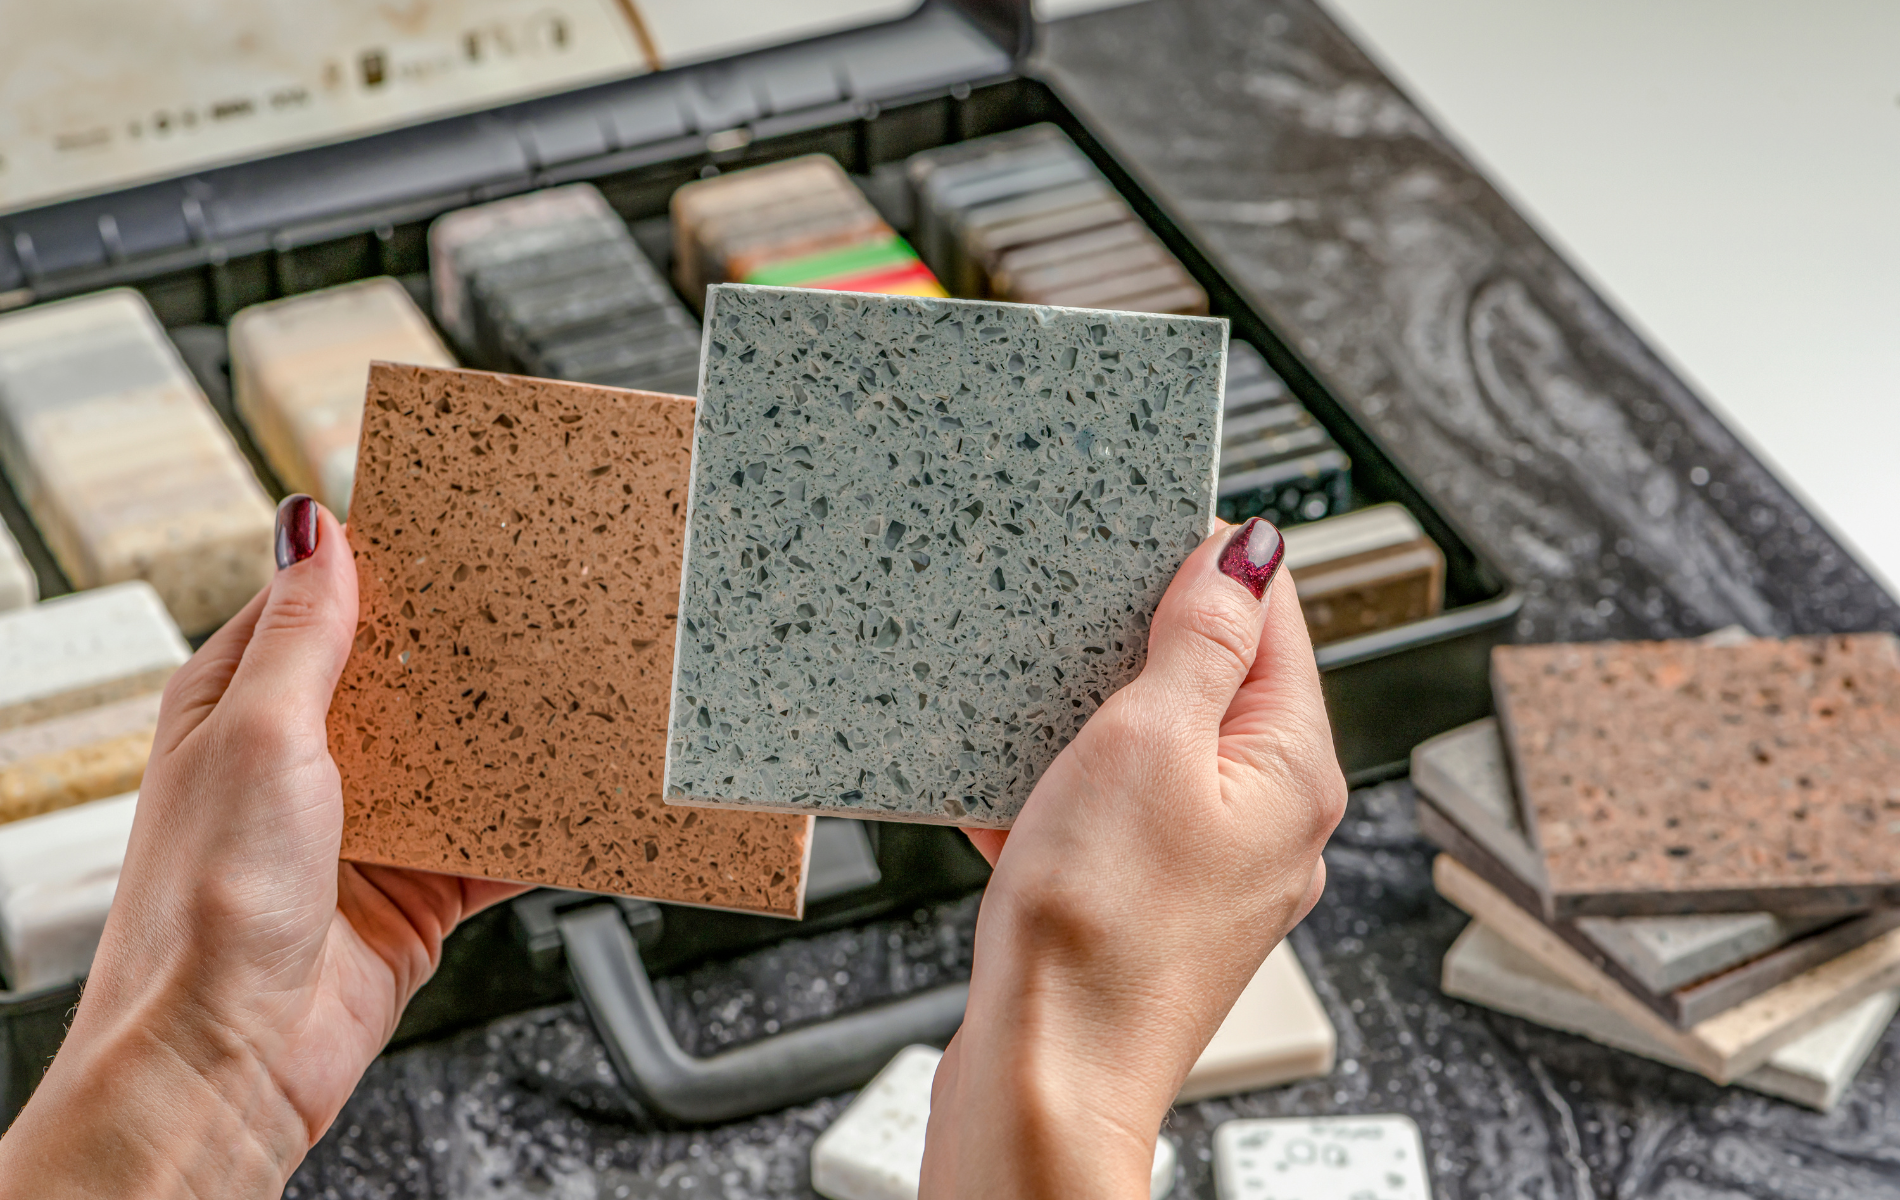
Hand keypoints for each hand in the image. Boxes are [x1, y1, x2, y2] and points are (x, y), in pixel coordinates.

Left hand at [0, 496, 526, 1195]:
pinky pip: (496, 838)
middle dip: (467, 650)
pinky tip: (577, 795)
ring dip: (510, 737)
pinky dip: (537, 822)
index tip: (455, 529)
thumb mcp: (259, 736)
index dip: (383, 566)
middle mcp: (302, 759)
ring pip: (461, 755)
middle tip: (543, 603)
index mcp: (241, 703)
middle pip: (405, 677)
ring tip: (576, 690)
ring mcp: (366, 824)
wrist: (231, 1059)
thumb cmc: (207, 907)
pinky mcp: (417, 886)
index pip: (320, 603)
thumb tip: (313, 524)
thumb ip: (303, 634)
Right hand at [922, 517, 1345, 1197]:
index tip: (1142, 538)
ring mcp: (1211, 869)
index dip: (1210, 567)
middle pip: (1215, 684)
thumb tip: (1252, 553)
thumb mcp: (1146, 743)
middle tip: (1070, 629)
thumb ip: (1201, 640)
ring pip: (1153, 752)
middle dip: (1137, 649)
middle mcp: (1271, 821)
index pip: (1275, 621)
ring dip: (1089, 726)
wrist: (1045, 1078)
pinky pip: (1111, 817)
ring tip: (1034, 727)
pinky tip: (1013, 805)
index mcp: (1295, 771)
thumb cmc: (1100, 932)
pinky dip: (1062, 798)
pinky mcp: (1150, 905)